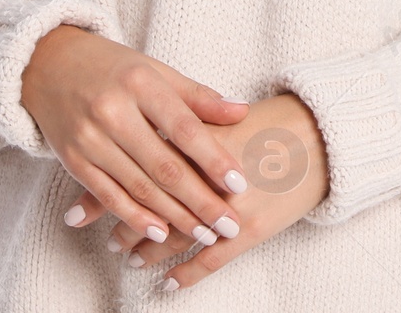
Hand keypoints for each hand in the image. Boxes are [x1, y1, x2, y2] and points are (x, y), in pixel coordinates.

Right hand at [21, 25, 252, 250]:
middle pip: (164, 166)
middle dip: (200, 201)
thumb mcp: (155, 70)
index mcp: (141, 84)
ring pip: (139, 187)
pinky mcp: (73, 161)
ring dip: (175, 216)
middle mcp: (114, 112)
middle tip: (229, 225)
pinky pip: (109, 196)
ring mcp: (90, 139)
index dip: (213, 159)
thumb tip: (241, 111)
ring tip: (206, 234)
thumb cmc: (113, 67)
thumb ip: (197, 96)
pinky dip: (136, 217)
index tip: (240, 185)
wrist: (48, 65)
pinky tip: (161, 232)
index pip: (184, 128)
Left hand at [63, 91, 328, 292]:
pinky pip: (208, 262)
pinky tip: (167, 283)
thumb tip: (141, 137)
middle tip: (106, 238)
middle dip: (124, 225)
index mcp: (194, 143)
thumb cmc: (272, 121)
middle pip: (150, 207)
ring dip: (148, 251)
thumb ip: (182, 128)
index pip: (137, 172)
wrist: (322, 136)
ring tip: (128, 258)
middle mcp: (205, 177)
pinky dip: (185, 274)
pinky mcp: (249, 231)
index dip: (105, 192)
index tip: (78, 209)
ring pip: (174, 237)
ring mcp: (226, 208)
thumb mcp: (223, 117)